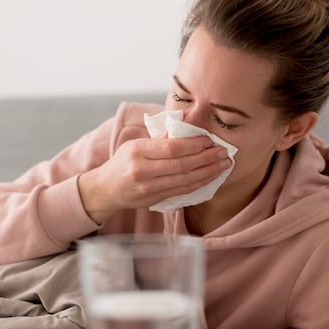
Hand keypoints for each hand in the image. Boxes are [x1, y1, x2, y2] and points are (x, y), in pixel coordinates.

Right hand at [78, 136, 230, 223]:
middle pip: (181, 165)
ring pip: (185, 180)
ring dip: (208, 172)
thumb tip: (184, 128)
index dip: (193, 145)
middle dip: (206, 158)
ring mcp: (148, 188)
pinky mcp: (154, 199)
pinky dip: (199, 184)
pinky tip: (211, 177)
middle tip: (223, 152)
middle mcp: (142, 170)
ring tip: (223, 164)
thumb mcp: (135, 145)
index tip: (209, 140)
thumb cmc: (122, 162)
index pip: (171, 147)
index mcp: (137, 151)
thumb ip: (159, 139)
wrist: (105, 189)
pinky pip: (182, 191)